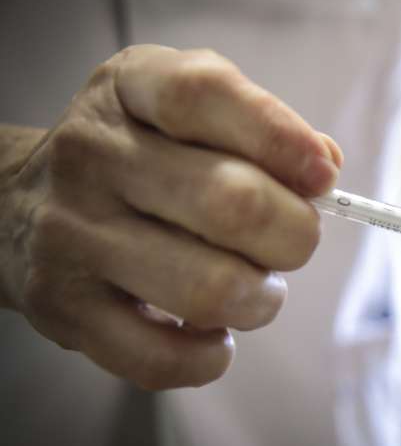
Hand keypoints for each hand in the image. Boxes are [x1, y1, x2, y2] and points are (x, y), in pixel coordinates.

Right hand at [0, 45, 341, 388]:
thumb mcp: (187, 110)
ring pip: (210, 287)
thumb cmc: (138, 154)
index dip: (280, 138)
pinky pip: (160, 357)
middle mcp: (92, 155)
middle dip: (294, 235)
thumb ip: (260, 124)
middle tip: (292, 242)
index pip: (205, 96)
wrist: (15, 204)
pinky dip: (210, 357)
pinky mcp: (63, 309)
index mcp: (129, 87)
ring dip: (261, 300)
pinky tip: (213, 334)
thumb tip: (324, 165)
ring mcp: (72, 235)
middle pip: (231, 203)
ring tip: (256, 290)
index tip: (324, 175)